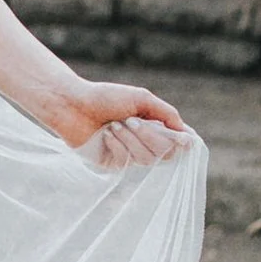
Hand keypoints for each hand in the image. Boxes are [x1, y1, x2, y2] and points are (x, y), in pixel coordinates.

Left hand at [41, 80, 194, 167]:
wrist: (73, 105)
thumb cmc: (105, 97)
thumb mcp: (141, 98)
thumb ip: (167, 114)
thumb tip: (187, 135)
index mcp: (153, 125)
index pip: (176, 143)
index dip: (180, 143)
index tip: (182, 140)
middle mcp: (144, 142)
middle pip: (165, 153)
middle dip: (149, 136)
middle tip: (130, 120)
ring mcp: (129, 154)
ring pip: (147, 159)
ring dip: (131, 140)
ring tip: (114, 125)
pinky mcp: (113, 164)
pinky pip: (126, 162)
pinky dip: (118, 145)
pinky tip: (106, 134)